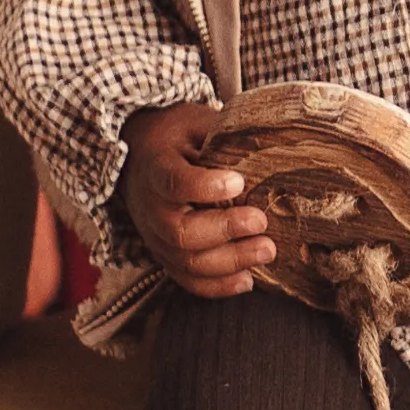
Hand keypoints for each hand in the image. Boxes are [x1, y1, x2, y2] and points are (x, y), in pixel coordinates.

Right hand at [122, 102, 282, 302]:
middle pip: (181, 232)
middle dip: (225, 231)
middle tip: (260, 222)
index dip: (203, 186)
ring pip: (187, 261)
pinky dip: (218, 286)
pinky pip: (187, 280)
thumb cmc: (176, 138)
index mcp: (156, 168)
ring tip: (266, 250)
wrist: (138, 156)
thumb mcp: (195, 123)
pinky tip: (248, 279)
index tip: (237, 182)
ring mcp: (156, 236)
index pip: (173, 182)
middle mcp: (151, 208)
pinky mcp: (165, 255)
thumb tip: (271, 144)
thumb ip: (223, 135)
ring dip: (230, 262)